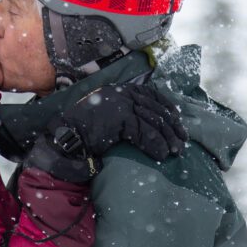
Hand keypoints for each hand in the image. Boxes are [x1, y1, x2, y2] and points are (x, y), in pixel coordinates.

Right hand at [58, 83, 187, 160]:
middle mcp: (121, 93)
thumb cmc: (84, 133)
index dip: (167, 108)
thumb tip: (152, 125)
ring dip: (167, 138)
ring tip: (174, 152)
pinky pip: (144, 132)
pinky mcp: (118, 116)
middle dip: (172, 126)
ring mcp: (120, 103)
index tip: (178, 121)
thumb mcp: (110, 119)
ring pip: (153, 120)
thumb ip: (127, 117)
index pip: (151, 94)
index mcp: (119, 91)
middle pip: (155, 108)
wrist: (63, 138)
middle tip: (182, 142)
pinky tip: (161, 154)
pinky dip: (155, 144)